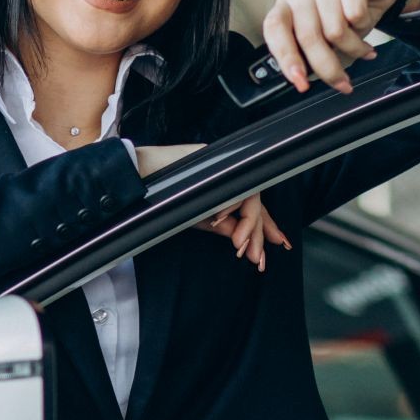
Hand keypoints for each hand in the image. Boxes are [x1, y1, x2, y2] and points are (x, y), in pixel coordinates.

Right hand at [134, 146, 288, 269]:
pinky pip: (233, 187)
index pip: (252, 206)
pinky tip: (224, 222)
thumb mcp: (196, 217)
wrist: (138, 177)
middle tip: (257, 258)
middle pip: (255, 203)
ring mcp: (223, 166)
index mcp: (224, 186)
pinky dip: (232, 206)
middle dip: (258, 233)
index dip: (267, 225)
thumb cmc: (161, 197)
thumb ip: (221, 226)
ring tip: (239, 247)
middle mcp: (227, 174)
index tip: (282, 243)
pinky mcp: (217, 161)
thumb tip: (243, 240)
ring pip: (249, 197)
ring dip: (247, 226)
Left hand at [261, 0, 419, 93]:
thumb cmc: (346, 13)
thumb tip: (306, 79)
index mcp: (286, 7)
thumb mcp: (325, 36)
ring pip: (335, 30)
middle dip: (328, 68)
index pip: (275, 31)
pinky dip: (365, 27)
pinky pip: (356, 14)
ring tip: (362, 49)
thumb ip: (310, 53)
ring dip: (353, 48)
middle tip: (343, 83)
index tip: (300, 82)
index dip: (286, 58)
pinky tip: (366, 25)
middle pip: (309, 37)